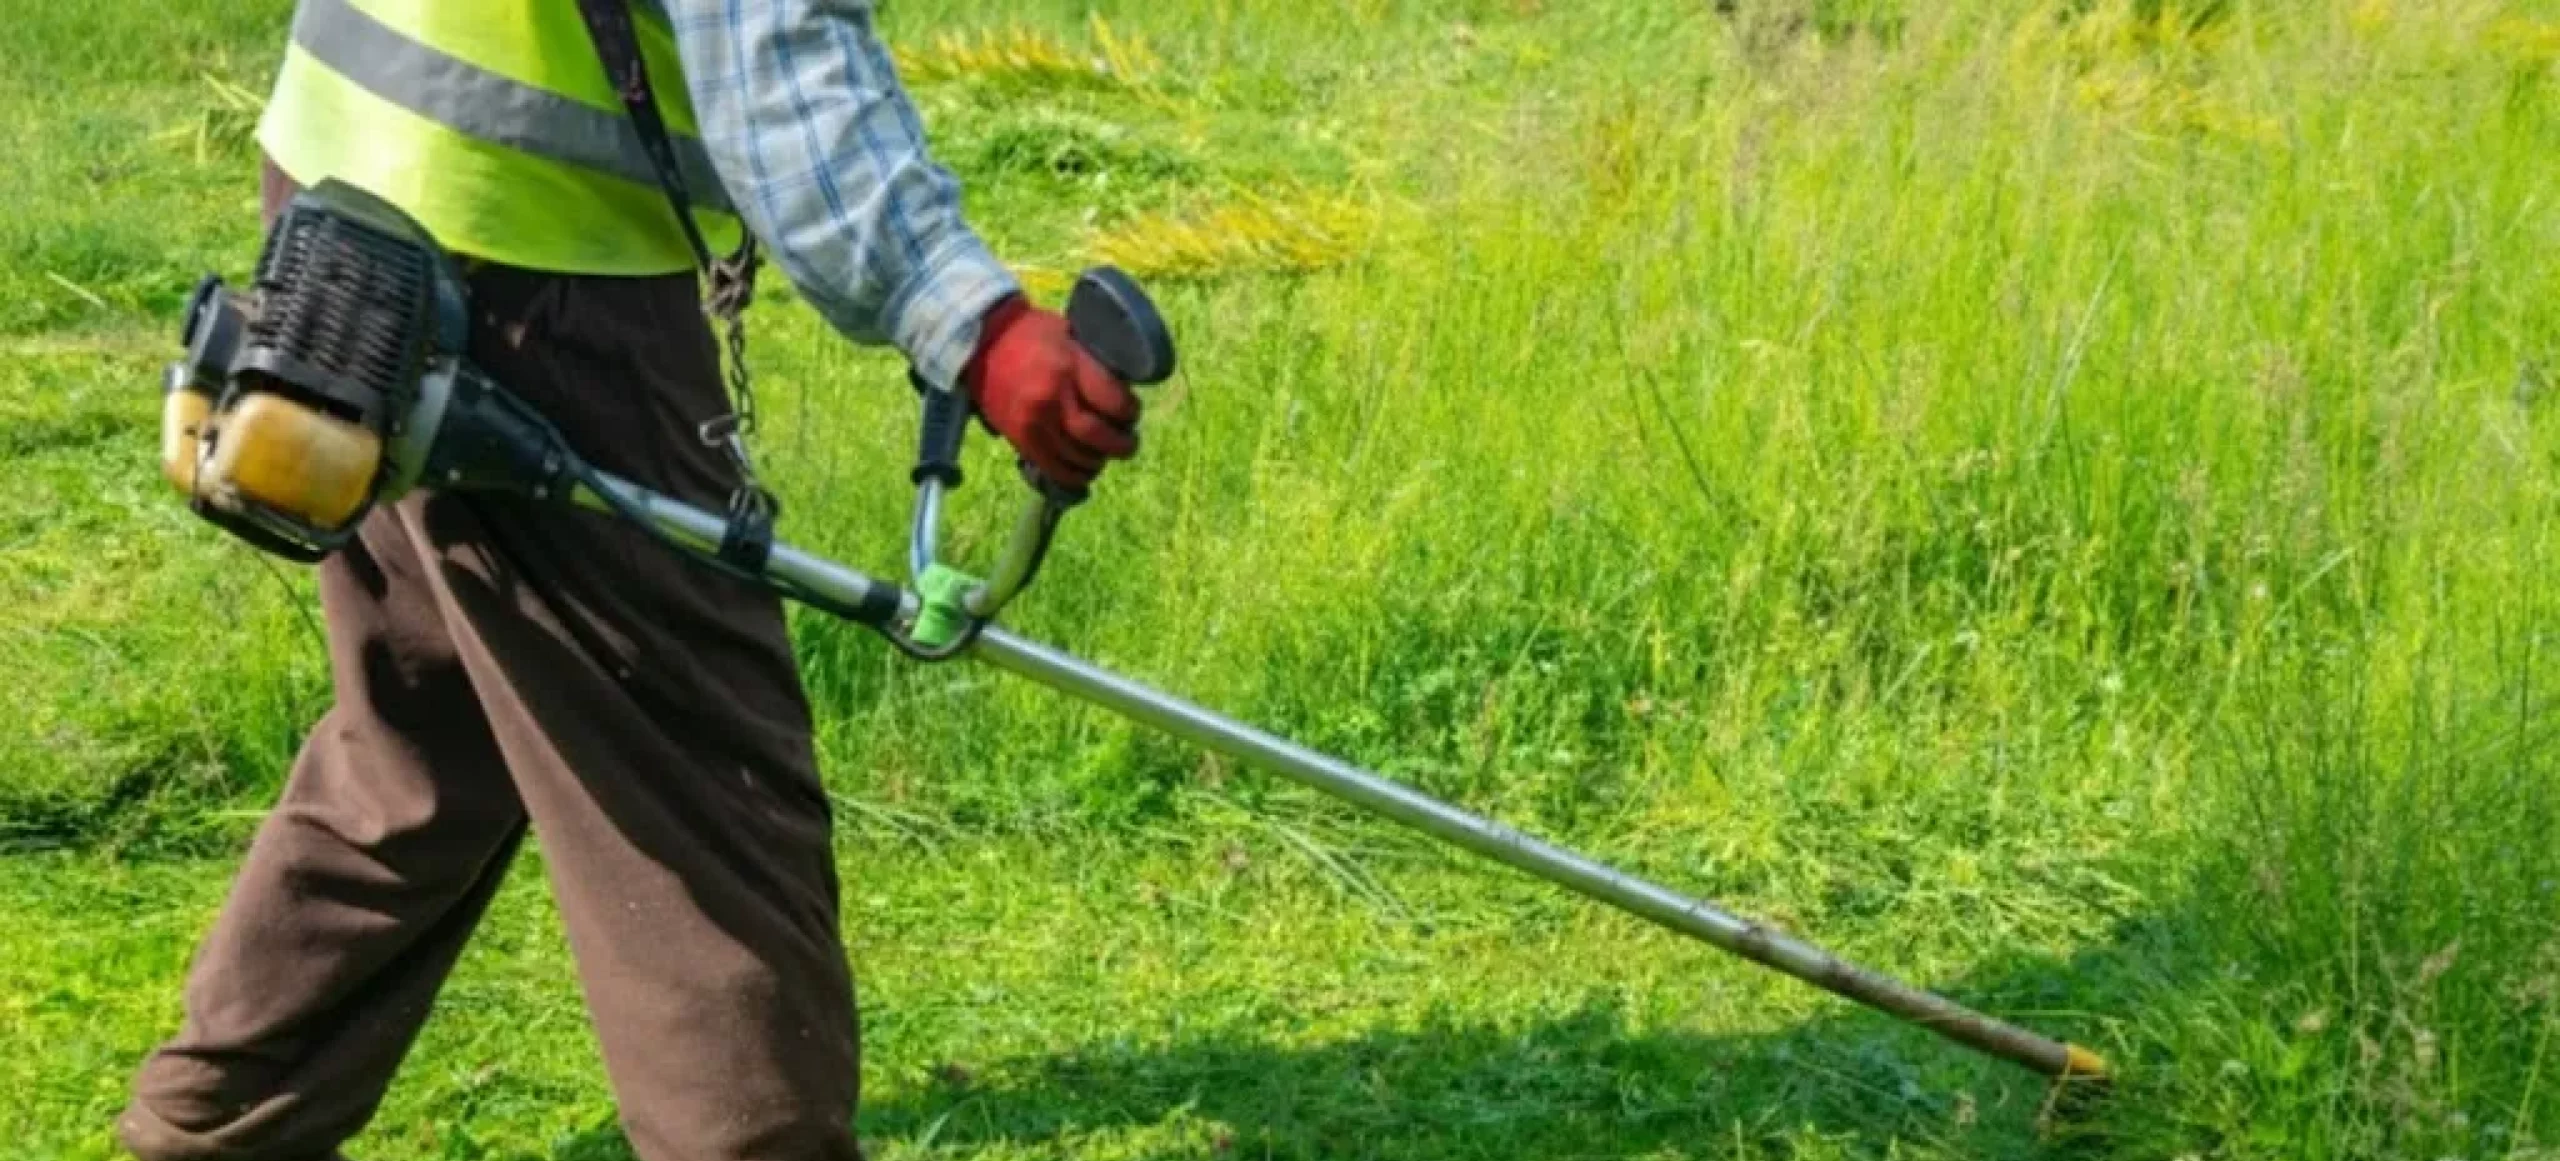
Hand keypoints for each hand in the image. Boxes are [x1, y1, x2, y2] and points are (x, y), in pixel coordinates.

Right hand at [962, 294, 1140, 489]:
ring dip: (1098, 460)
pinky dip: (1074, 475)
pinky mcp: (1019, 439)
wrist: (982, 341)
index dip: (1130, 412)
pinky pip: (1053, 469)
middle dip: (1121, 445)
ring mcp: (1032, 423)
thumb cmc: (1032, 333)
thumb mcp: (1071, 336)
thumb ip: (1094, 365)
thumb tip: (1123, 393)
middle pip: (1097, 436)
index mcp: (1068, 368)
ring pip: (1077, 457)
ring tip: (1105, 453)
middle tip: (1128, 443)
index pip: (1113, 402)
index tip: (1132, 412)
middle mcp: (1050, 399)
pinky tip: (1084, 469)